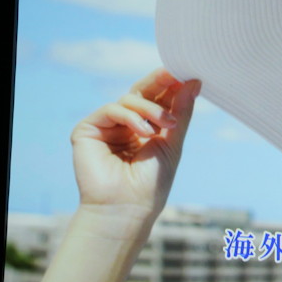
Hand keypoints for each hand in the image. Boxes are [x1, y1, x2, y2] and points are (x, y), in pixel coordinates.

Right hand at [70, 68, 200, 221]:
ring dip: (151, 108)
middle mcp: (124, 124)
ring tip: (166, 125)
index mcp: (145, 127)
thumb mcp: (173, 142)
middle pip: (141, 93)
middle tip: (175, 74)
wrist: (128, 207)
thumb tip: (194, 82)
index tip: (189, 75)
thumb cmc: (152, 181)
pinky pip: (111, 109)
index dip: (171, 86)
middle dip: (160, 82)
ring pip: (129, 99)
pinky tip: (145, 132)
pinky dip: (131, 116)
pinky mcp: (88, 130)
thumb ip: (181, 112)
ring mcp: (106, 126)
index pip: (157, 99)